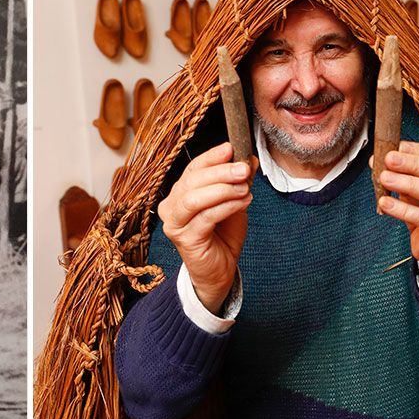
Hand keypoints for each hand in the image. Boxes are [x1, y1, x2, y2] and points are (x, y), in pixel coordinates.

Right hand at [157, 142, 255, 312]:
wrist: (220, 271)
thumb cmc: (222, 236)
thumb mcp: (232, 202)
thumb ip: (236, 182)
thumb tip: (248, 160)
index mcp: (180, 193)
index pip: (193, 169)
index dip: (211, 157)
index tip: (231, 148)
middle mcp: (171, 206)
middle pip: (192, 181)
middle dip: (220, 172)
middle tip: (243, 168)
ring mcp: (174, 224)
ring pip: (194, 199)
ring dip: (222, 189)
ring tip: (244, 187)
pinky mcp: (184, 239)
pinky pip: (205, 217)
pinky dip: (226, 206)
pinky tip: (243, 202)